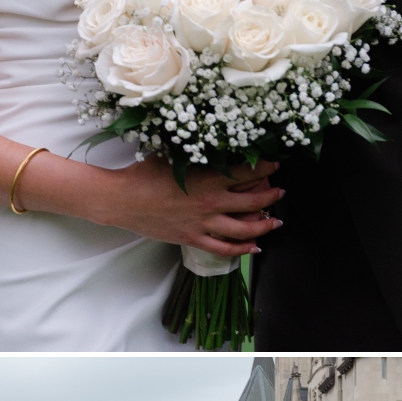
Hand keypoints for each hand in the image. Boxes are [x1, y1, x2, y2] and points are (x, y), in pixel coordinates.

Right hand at [92, 155, 283, 258]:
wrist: (122, 200)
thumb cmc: (144, 174)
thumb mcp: (174, 157)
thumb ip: (199, 157)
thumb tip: (217, 151)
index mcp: (209, 179)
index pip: (248, 173)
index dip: (266, 168)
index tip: (275, 164)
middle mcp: (211, 203)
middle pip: (254, 202)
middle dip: (272, 195)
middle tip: (280, 191)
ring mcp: (203, 224)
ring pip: (246, 229)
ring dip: (265, 224)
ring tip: (276, 221)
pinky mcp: (193, 239)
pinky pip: (225, 248)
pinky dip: (243, 249)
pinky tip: (254, 246)